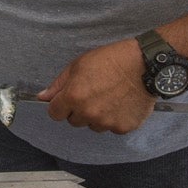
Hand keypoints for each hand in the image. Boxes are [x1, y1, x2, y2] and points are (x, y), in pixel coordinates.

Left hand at [40, 39, 154, 133]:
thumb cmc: (111, 60)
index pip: (55, 113)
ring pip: (93, 125)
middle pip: (74, 121)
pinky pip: (112, 128)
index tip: (69, 98)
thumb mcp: (79, 64)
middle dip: (79, 110)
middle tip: (94, 93)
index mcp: (73, 97)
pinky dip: (115, 118)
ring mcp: (106, 122)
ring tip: (110, 97)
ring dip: (97, 116)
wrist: (145, 64)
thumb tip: (43, 97)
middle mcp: (88, 113)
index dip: (61, 105)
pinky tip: (122, 103)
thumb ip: (59, 84)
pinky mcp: (123, 127)